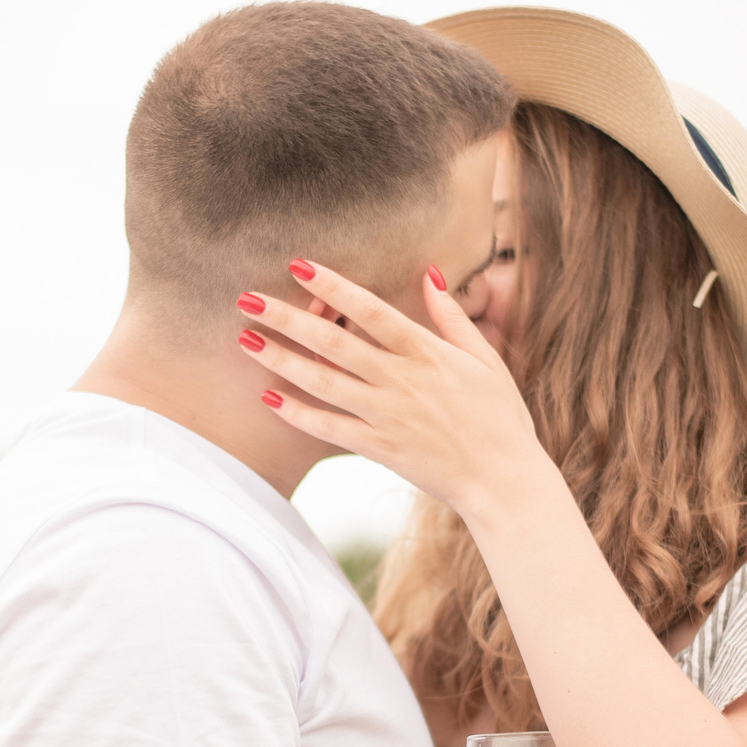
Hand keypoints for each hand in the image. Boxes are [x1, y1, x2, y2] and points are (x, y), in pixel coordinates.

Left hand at [235, 260, 555, 521]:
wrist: (503, 480)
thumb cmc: (500, 417)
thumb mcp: (484, 358)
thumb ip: (451, 317)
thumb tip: (430, 273)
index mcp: (426, 352)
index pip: (369, 309)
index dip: (332, 285)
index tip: (298, 265)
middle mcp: (401, 380)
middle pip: (333, 342)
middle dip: (287, 318)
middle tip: (247, 299)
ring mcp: (386, 415)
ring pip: (322, 381)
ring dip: (280, 359)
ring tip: (244, 339)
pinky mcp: (379, 447)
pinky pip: (330, 428)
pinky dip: (298, 414)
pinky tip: (268, 399)